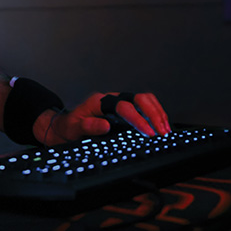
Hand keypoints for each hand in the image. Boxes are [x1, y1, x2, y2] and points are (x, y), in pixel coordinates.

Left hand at [38, 91, 171, 144]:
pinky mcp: (125, 110)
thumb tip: (105, 125)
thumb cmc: (69, 127)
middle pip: (139, 98)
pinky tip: (160, 127)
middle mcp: (112, 99)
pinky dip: (155, 115)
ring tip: (165, 131)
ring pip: (145, 100)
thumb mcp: (73, 129)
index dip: (138, 119)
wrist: (65, 127)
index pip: (124, 106)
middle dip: (154, 114)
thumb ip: (87, 127)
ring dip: (158, 114)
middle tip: (162, 132)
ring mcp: (120, 103)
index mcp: (100, 102)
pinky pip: (145, 107)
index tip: (148, 133)